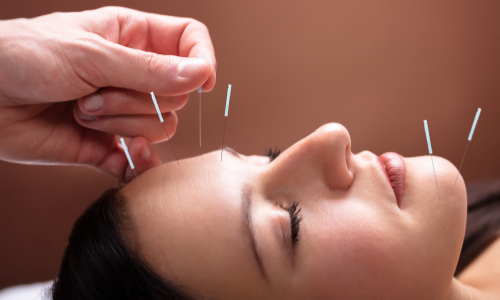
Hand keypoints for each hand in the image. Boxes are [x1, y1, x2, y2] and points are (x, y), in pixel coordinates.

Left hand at [0, 6, 215, 179]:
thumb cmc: (24, 56)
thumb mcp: (90, 54)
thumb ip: (149, 68)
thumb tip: (200, 74)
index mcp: (132, 38)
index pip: (189, 42)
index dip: (202, 59)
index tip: (202, 82)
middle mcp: (133, 74)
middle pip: (176, 93)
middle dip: (138, 98)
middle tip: (95, 92)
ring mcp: (122, 111)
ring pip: (160, 126)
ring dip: (122, 124)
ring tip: (82, 112)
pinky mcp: (107, 145)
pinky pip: (139, 161)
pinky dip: (138, 164)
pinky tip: (127, 158)